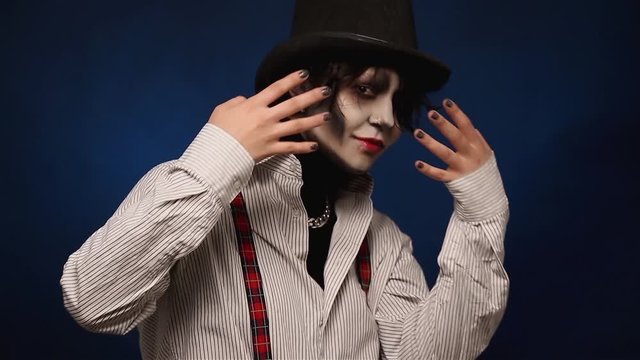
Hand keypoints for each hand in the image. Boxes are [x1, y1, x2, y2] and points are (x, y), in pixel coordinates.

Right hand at [208, 70, 331, 161]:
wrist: (217, 153)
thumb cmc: (218, 130)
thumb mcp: (223, 109)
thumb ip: (237, 102)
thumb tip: (246, 100)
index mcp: (254, 105)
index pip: (277, 88)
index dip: (291, 80)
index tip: (304, 74)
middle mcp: (266, 118)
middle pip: (293, 105)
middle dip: (311, 97)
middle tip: (325, 91)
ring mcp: (271, 134)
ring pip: (297, 125)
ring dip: (313, 121)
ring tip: (327, 116)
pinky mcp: (271, 149)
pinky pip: (290, 148)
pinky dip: (303, 148)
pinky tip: (315, 146)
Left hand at [413, 99, 492, 181]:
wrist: (488, 192)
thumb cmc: (482, 167)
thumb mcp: (484, 150)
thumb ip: (475, 137)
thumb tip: (465, 123)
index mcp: (477, 144)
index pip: (466, 125)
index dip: (456, 113)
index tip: (446, 102)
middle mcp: (470, 154)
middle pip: (456, 137)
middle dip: (443, 125)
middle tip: (431, 113)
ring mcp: (461, 167)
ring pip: (444, 153)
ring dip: (430, 143)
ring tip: (417, 133)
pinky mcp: (453, 180)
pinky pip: (439, 174)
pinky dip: (428, 170)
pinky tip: (417, 163)